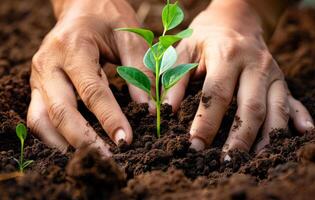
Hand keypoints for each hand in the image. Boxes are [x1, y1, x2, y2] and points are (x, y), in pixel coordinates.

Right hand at [27, 0, 152, 155]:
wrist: (82, 6)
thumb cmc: (108, 18)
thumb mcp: (130, 37)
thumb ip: (140, 71)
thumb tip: (148, 110)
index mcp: (73, 47)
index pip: (91, 90)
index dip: (109, 118)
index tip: (125, 141)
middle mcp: (49, 64)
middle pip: (61, 111)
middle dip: (85, 139)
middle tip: (108, 160)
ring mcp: (39, 77)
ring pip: (42, 120)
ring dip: (64, 143)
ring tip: (91, 159)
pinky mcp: (39, 86)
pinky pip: (39, 118)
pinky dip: (54, 137)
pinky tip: (73, 146)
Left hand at [164, 0, 313, 152]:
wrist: (235, 19)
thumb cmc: (205, 36)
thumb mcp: (184, 49)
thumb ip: (174, 78)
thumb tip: (165, 110)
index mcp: (227, 55)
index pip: (217, 95)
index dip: (206, 122)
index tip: (195, 145)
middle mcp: (255, 64)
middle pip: (250, 107)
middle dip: (239, 138)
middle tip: (225, 162)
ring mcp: (272, 72)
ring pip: (275, 109)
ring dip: (267, 137)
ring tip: (254, 161)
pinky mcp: (281, 79)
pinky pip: (293, 100)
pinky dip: (299, 118)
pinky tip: (302, 134)